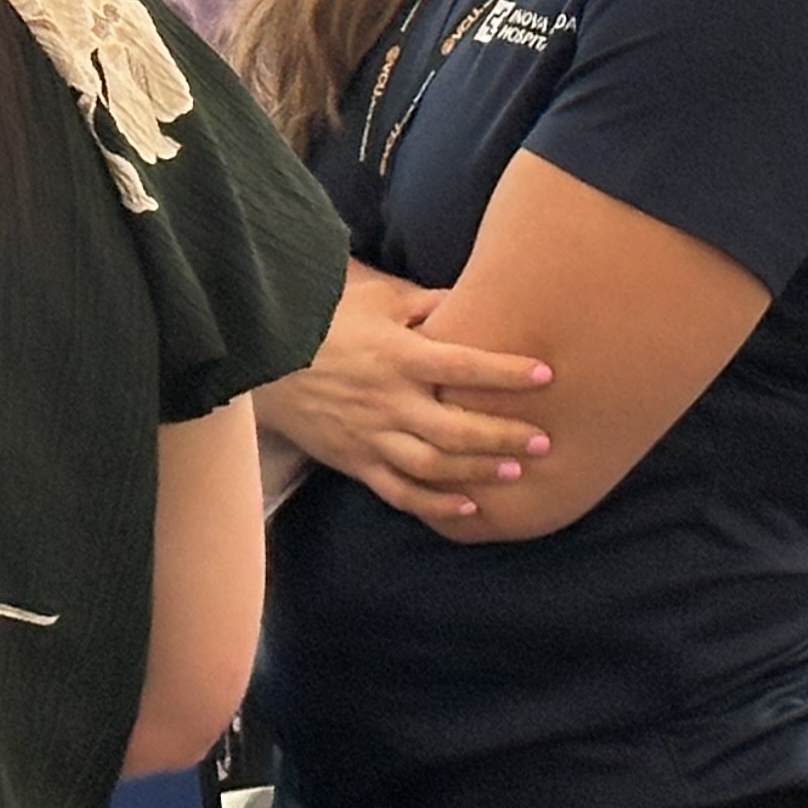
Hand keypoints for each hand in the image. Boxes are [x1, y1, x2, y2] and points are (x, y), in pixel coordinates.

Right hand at [254, 262, 552, 530]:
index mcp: (397, 356)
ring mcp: (370, 435)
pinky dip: (435, 504)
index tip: (546, 375)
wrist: (262, 358)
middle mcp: (388, 400)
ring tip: (515, 471)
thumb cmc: (324, 323)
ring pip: (434, 466)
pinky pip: (399, 491)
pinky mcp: (355, 460)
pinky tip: (469, 506)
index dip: (507, 372)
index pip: (463, 366)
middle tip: (544, 439)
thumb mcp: (373, 300)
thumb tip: (470, 301)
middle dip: (504, 436)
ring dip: (478, 472)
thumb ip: (423, 305)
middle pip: (457, 429)